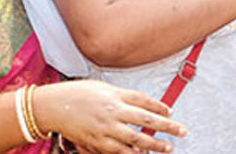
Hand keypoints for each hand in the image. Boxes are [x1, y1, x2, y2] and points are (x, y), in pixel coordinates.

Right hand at [33, 80, 185, 152]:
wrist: (52, 106)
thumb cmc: (78, 94)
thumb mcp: (103, 88)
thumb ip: (122, 96)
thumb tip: (142, 105)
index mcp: (116, 95)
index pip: (144, 100)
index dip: (159, 106)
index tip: (170, 111)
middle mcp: (113, 111)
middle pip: (146, 119)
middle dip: (167, 126)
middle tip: (182, 131)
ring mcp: (105, 127)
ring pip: (135, 138)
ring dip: (154, 144)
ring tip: (168, 147)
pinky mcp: (96, 141)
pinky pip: (117, 150)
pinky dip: (131, 153)